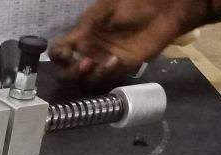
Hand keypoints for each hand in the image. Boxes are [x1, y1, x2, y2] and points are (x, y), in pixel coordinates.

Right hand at [51, 0, 208, 80]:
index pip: (58, 51)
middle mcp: (88, 51)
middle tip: (83, 64)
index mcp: (81, 35)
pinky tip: (115, 60)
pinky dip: (106, 72)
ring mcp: (102, 62)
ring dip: (87, 75)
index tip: (67, 52)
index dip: (58, 55)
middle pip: (66, 72)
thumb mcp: (105, 8)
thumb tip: (75, 44)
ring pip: (84, 80)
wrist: (162, 10)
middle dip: (70, 72)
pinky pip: (105, 79)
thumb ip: (88, 24)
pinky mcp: (118, 68)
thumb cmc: (133, 3)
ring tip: (96, 62)